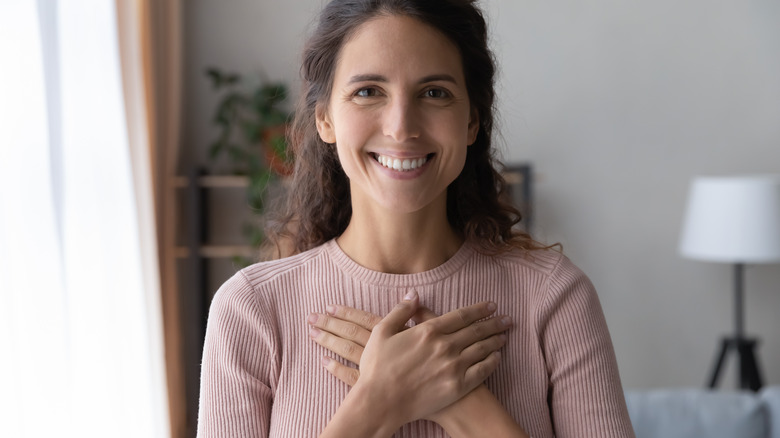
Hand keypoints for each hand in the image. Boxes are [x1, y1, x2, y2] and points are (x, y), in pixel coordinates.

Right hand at [307, 292, 511, 424]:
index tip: (491, 306)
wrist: (381, 403)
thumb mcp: (382, 332)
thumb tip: (414, 294)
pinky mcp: (457, 386)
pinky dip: (492, 362)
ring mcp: (453, 367)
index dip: (479, 309)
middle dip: (494, 323)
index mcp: (429, 331)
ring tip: (505, 335)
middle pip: (476, 330)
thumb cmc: (377, 367)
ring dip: (495, 341)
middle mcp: (445, 346)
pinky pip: (481, 371)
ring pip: (482, 349)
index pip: (462, 315)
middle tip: (507, 319)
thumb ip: (401, 311)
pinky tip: (497, 357)